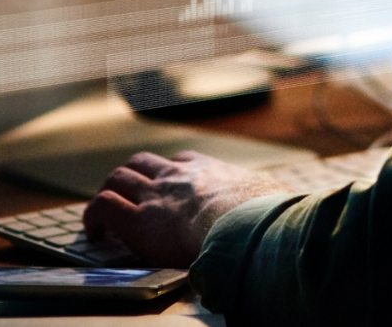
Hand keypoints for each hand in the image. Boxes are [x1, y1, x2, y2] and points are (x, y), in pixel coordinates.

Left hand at [82, 150, 291, 266]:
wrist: (242, 224)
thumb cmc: (263, 216)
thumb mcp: (270, 200)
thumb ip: (271, 202)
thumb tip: (296, 211)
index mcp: (209, 172)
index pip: (183, 161)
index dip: (172, 171)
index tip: (171, 182)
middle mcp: (177, 177)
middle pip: (142, 163)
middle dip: (131, 175)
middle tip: (127, 192)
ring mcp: (155, 195)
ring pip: (118, 178)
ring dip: (110, 190)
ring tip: (105, 210)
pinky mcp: (137, 221)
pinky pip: (104, 207)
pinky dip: (95, 215)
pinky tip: (95, 230)